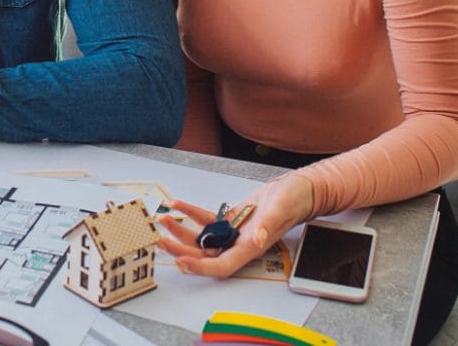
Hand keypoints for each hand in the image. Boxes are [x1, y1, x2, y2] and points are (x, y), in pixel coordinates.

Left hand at [157, 172, 314, 277]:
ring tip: (164, 220)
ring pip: (202, 239)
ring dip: (181, 233)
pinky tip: (178, 205)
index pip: (222, 265)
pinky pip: (206, 221)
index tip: (182, 262)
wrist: (296, 190)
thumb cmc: (292, 200)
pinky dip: (191, 214)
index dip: (201, 267)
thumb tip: (256, 240)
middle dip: (181, 251)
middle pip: (205, 255)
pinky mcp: (231, 221)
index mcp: (251, 247)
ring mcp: (234, 234)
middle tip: (161, 242)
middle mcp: (239, 244)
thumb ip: (268, 225)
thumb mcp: (281, 209)